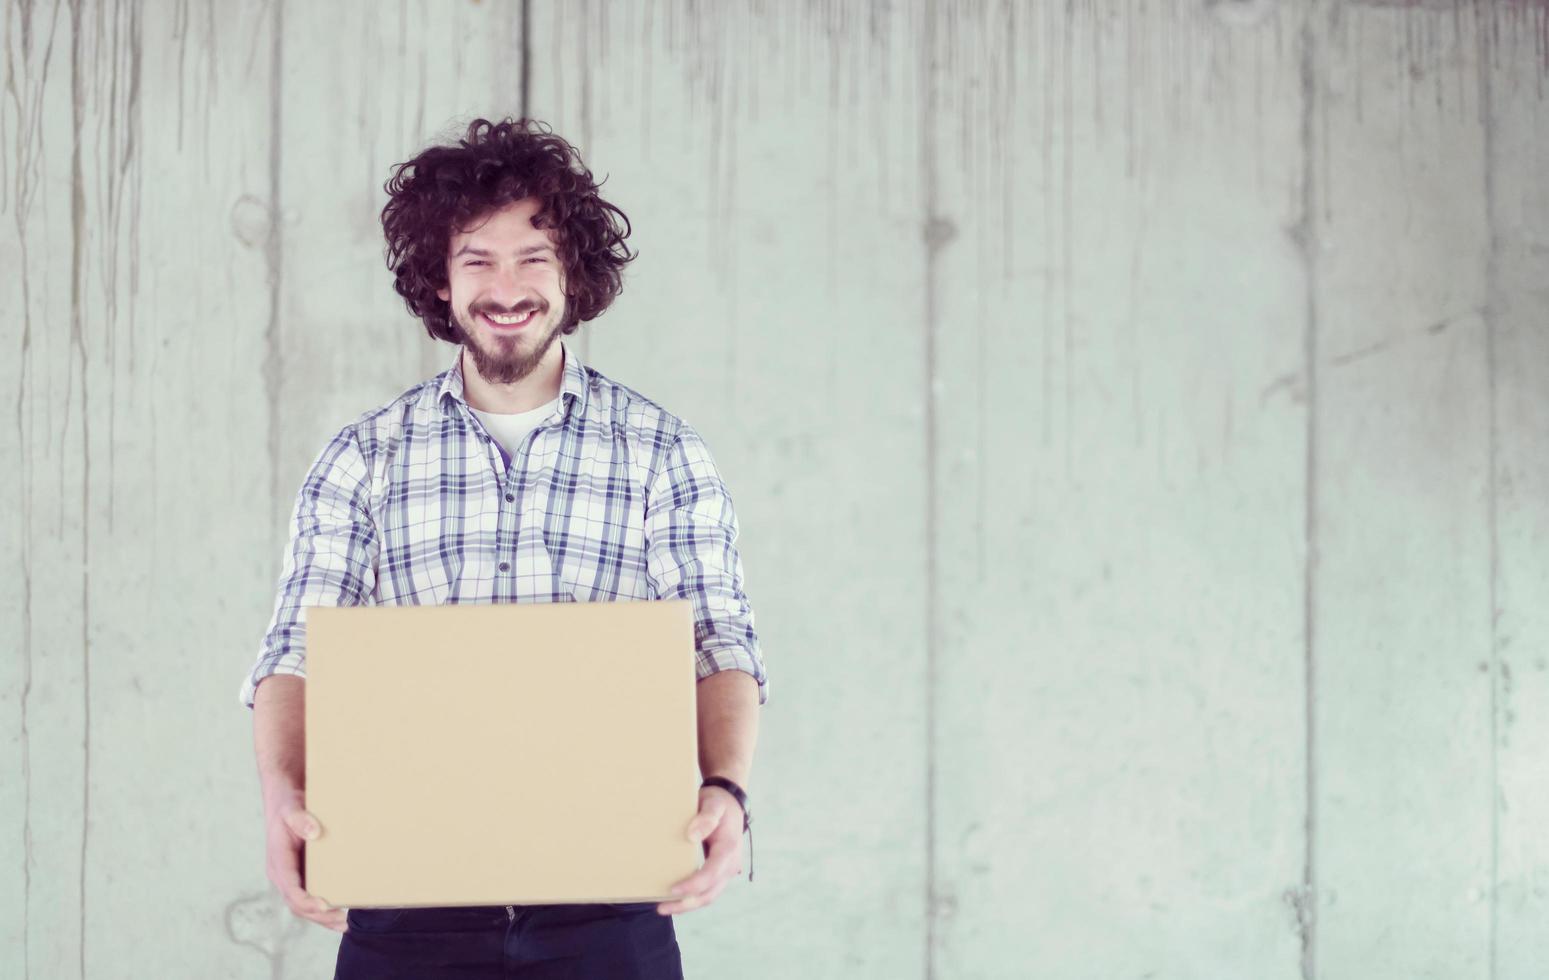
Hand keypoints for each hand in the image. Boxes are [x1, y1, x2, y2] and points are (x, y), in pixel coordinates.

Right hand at [264, 788, 346, 931]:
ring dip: (322, 918)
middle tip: (342, 922)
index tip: (324, 905)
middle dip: (319, 916)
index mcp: (278, 862)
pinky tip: (340, 912)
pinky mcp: (301, 875)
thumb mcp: (292, 809)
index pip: (290, 888)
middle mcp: (282, 874)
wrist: (284, 800)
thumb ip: (300, 819)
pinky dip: (323, 908)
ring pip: (303, 906)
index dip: (306, 900)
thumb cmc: (288, 805)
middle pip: (297, 904)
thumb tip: (314, 832)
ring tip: (345, 924)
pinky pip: (310, 897)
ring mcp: (292, 877)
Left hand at [657, 785, 744, 914]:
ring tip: (663, 907)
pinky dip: (691, 898)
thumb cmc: (719, 803)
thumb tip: (691, 836)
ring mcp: (726, 870)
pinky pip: (707, 890)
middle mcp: (730, 864)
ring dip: (687, 905)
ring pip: (708, 896)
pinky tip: (674, 899)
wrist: (730, 803)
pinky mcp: (719, 872)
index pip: (712, 873)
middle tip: (661, 907)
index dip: (693, 885)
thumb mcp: (714, 804)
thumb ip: (706, 817)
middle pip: (710, 892)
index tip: (673, 889)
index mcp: (728, 848)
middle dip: (686, 903)